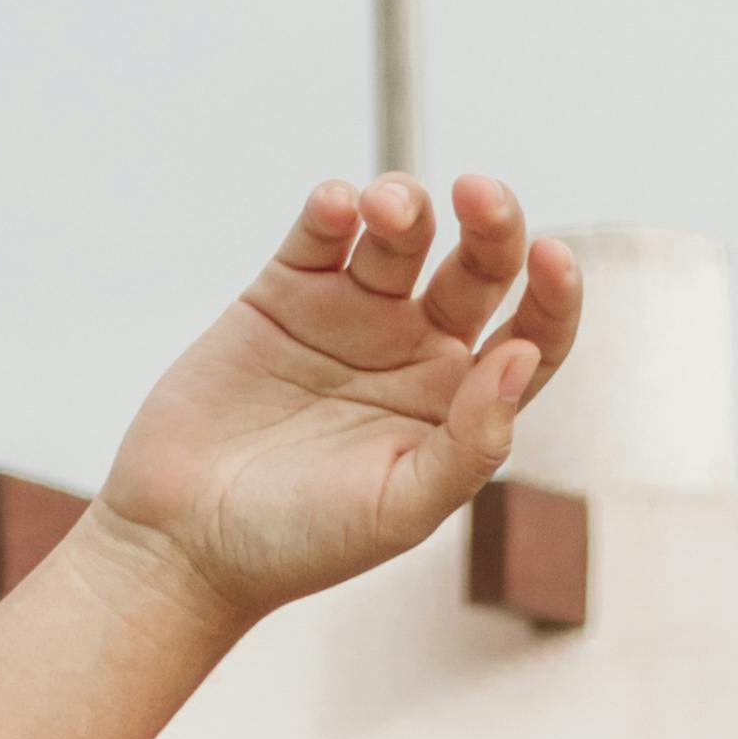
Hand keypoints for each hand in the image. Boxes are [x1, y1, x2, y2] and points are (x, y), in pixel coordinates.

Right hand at [94, 175, 578, 620]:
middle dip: (491, 220)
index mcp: (458, 406)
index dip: (554, 294)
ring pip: (400, 234)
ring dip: (405, 205)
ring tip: (385, 207)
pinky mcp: (284, 293)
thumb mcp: (400, 511)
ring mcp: (351, 316)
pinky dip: (332, 208)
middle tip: (478, 195)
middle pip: (479, 264)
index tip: (551, 259)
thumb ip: (470, 444)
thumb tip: (520, 358)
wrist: (183, 542)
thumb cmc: (298, 543)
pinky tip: (337, 207)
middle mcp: (415, 352)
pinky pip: (321, 233)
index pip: (533, 334)